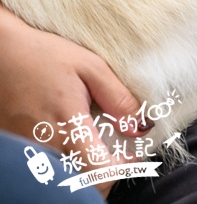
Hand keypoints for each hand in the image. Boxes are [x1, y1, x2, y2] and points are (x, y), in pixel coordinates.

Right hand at [0, 6, 147, 196]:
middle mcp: (46, 145)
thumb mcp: (91, 66)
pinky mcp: (19, 146)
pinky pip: (47, 162)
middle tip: (118, 150)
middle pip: (83, 179)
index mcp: (69, 126)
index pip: (100, 173)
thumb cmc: (43, 55)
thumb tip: (139, 126)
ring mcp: (30, 148)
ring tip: (96, 141)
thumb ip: (117, 98)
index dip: (123, 168)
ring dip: (85, 164)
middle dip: (106, 170)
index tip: (133, 155)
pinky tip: (72, 136)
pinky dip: (65, 157)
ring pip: (64, 173)